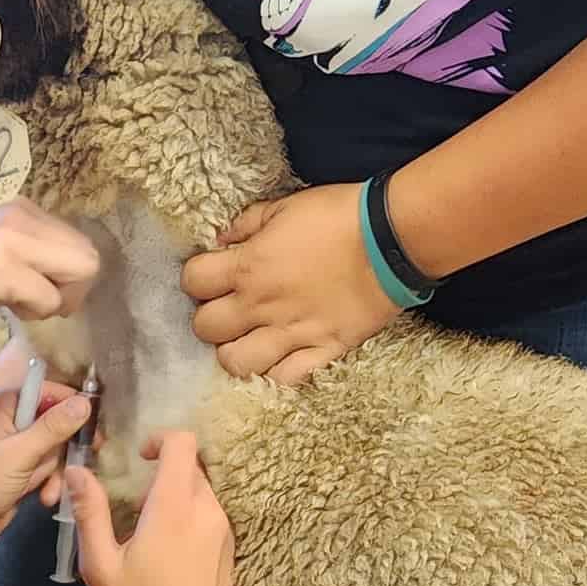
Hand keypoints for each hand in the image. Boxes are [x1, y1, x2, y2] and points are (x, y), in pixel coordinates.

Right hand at [0, 199, 98, 346]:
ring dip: (55, 300)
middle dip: (70, 289)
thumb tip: (67, 269)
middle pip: (88, 256)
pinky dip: (33, 314)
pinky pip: (51, 300)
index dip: (64, 275)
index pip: (76, 241)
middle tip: (32, 302)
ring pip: (81, 272)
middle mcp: (20, 213)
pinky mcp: (5, 268)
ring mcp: (14, 238)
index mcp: (18, 207)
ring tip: (15, 303)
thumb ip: (26, 250)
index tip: (31, 287)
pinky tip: (1, 308)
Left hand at [0, 334, 88, 508]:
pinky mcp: (12, 468)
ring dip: (54, 469)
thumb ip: (54, 426)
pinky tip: (45, 497)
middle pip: (51, 420)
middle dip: (62, 445)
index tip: (94, 423)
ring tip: (49, 488)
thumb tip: (86, 401)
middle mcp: (3, 418)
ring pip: (50, 447)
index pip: (44, 389)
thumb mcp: (20, 452)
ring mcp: (8, 445)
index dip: (71, 404)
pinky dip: (46, 480)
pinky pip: (42, 466)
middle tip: (85, 456)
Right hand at [67, 432, 237, 585]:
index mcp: (174, 508)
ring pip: (201, 489)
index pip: (182, 444)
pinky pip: (209, 512)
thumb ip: (90, 513)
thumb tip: (78, 472)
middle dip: (162, 473)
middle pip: (190, 465)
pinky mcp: (228, 545)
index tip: (139, 458)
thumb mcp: (102, 565)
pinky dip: (189, 515)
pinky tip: (168, 551)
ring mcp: (222, 528)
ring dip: (175, 495)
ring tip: (149, 532)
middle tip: (135, 506)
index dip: (160, 439)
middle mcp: (206, 510)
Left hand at [182, 183, 400, 385]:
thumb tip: (219, 240)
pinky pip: (285, 378)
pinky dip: (276, 373)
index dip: (197, 278)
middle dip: (210, 318)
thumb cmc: (339, 215)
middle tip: (230, 308)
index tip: (212, 275)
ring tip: (248, 338)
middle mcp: (261, 305)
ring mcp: (291, 333)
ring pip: (236, 363)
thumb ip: (245, 225)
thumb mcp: (284, 206)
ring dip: (235, 351)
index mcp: (248, 266)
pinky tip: (278, 359)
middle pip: (205, 328)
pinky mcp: (322, 350)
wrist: (393, 238)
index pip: (192, 282)